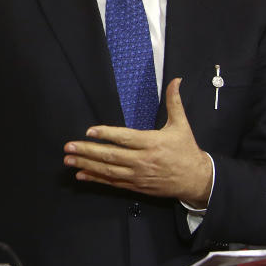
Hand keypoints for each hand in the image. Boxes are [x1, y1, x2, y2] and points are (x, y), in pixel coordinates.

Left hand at [63, 78, 212, 206]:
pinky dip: (96, 178)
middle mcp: (143, 160)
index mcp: (152, 143)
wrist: (197, 180)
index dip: (107, 134)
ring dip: (86, 164)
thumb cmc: (186, 150)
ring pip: (109, 170)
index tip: (89, 131)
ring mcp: (138, 175)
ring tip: (68, 159)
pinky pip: (113, 182)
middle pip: (111, 155)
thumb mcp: (181, 125)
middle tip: (68, 146)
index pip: (125, 138)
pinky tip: (81, 174)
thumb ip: (174, 102)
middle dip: (88, 151)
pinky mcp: (136, 186)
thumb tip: (176, 80)